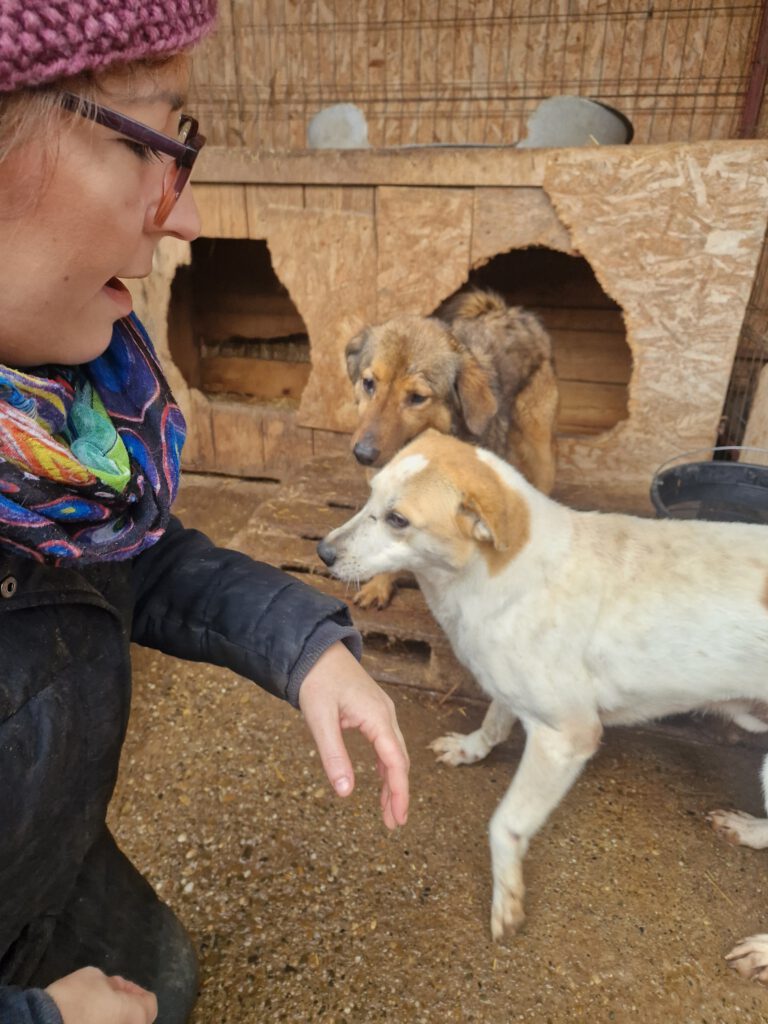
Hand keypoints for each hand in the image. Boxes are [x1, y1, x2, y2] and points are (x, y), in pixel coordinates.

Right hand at [46, 966, 156, 1023]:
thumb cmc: (73, 1000)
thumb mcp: (93, 976)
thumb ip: (110, 984)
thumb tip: (114, 990)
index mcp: (135, 1016)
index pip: (149, 1005)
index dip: (135, 992)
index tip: (118, 987)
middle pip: (135, 1021)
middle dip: (124, 1009)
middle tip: (105, 1000)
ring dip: (111, 1020)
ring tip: (92, 1014)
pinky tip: (82, 1022)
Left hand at [298, 641, 409, 828]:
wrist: (315, 650)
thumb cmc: (316, 681)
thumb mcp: (320, 719)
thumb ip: (333, 755)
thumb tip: (345, 792)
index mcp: (378, 717)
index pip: (396, 762)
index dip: (399, 792)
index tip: (398, 818)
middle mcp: (386, 715)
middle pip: (400, 760)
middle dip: (399, 793)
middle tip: (393, 824)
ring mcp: (382, 713)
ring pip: (395, 753)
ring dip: (393, 782)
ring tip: (388, 812)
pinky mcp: (373, 712)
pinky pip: (386, 744)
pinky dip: (386, 766)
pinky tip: (382, 782)